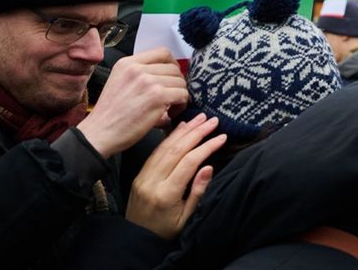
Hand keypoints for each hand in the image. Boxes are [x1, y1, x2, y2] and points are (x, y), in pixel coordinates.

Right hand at [77, 48, 188, 157]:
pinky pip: (182, 94)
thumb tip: (169, 73)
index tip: (171, 78)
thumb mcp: (119, 82)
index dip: (172, 66)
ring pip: (180, 82)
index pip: (162, 53)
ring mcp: (148, 81)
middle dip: (176, 83)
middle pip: (174, 68)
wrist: (98, 134)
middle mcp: (137, 69)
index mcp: (127, 63)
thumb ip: (140, 74)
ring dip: (179, 95)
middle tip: (170, 97)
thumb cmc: (110, 114)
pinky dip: (181, 105)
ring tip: (169, 108)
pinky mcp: (157, 97)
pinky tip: (170, 114)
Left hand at [126, 115, 226, 239]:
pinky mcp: (139, 175)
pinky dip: (168, 138)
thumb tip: (209, 167)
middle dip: (196, 132)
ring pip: (164, 148)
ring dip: (183, 131)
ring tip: (199, 119)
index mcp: (166, 194)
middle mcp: (152, 182)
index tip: (222, 137)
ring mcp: (143, 177)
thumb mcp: (186, 218)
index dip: (206, 147)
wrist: (136, 239)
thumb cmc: (165, 231)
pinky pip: (155, 152)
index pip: (189, 162)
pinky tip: (179, 129)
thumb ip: (198, 192)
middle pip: (176, 150)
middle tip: (212, 121)